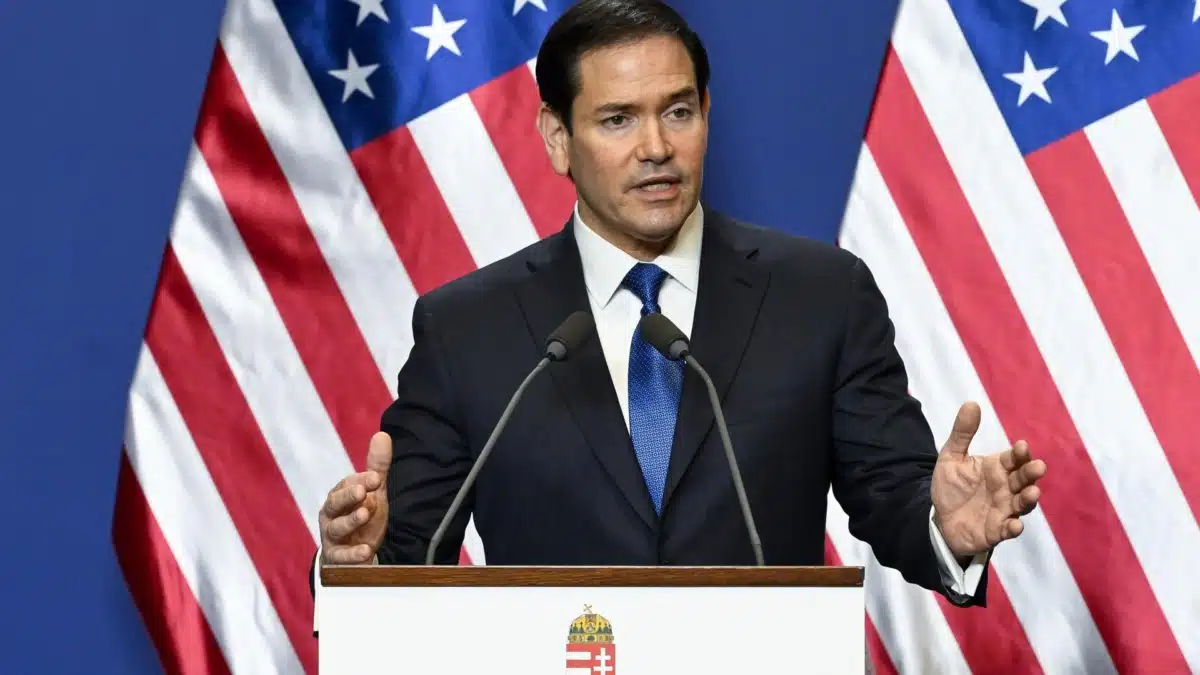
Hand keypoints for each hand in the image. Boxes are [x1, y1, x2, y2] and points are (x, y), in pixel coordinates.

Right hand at [319, 432, 391, 564]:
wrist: (353, 552)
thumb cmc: (362, 515)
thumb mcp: (372, 492)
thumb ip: (377, 467)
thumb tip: (383, 434)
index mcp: (339, 495)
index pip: (348, 484)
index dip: (361, 480)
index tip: (377, 478)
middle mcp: (331, 514)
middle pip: (335, 503)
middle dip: (348, 496)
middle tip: (362, 491)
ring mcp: (332, 536)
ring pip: (337, 528)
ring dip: (350, 521)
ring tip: (365, 514)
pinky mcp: (337, 557)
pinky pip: (341, 556)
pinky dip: (352, 554)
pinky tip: (366, 551)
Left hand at [931, 402, 1046, 557]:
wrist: (941, 519)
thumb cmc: (953, 487)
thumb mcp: (951, 458)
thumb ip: (962, 433)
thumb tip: (971, 403)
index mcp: (998, 468)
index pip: (1013, 459)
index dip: (1019, 453)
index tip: (1021, 446)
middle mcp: (1006, 488)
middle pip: (1023, 479)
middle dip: (1031, 474)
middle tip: (1038, 467)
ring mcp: (1004, 510)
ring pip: (1022, 504)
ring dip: (1029, 499)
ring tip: (1033, 492)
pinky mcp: (997, 531)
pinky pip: (1008, 530)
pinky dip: (1013, 528)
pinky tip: (1015, 525)